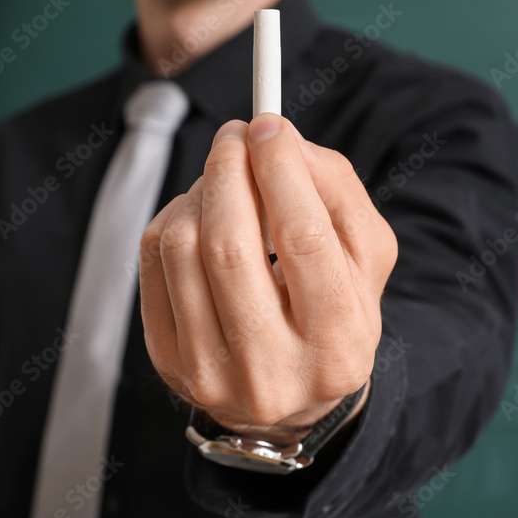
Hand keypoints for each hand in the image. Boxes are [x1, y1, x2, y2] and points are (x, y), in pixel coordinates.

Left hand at [138, 113, 397, 443]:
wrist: (293, 390)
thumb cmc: (333, 308)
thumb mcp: (364, 256)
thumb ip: (337, 189)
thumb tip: (274, 138)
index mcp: (337, 344)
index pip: (303, 238)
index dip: (280, 170)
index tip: (268, 127)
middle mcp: (272, 371)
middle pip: (229, 246)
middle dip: (227, 172)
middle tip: (235, 137)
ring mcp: (211, 373)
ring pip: (181, 248)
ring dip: (199, 193)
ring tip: (224, 185)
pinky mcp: (168, 363)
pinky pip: (152, 261)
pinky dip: (174, 219)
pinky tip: (201, 217)